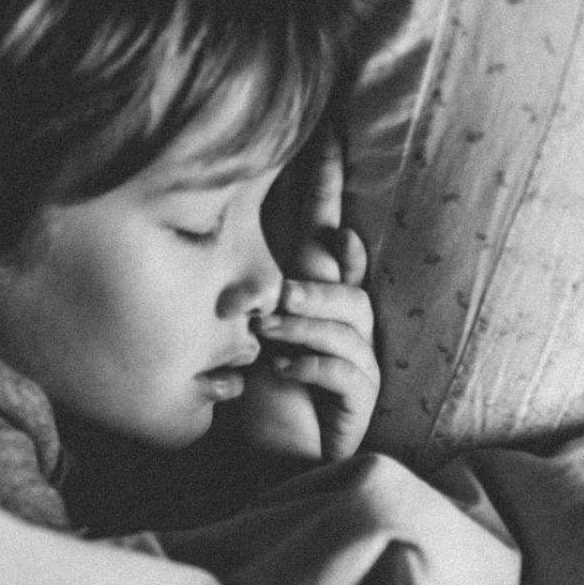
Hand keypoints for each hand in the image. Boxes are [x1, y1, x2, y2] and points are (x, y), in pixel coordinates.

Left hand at [239, 135, 379, 461]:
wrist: (252, 458)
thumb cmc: (243, 386)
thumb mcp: (233, 326)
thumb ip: (240, 282)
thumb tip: (227, 244)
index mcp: (309, 288)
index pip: (323, 222)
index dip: (328, 179)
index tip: (329, 126)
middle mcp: (337, 316)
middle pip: (346, 274)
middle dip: (315, 274)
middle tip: (272, 293)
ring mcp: (353, 355)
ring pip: (350, 317)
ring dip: (305, 320)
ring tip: (264, 330)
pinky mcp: (356, 398)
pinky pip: (348, 369)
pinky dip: (310, 364)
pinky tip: (279, 368)